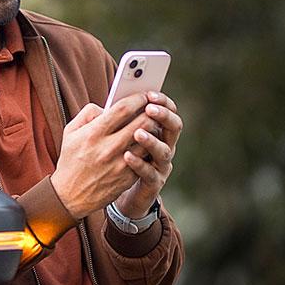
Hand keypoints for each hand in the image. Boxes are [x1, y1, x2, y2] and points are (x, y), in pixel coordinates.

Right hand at [50, 93, 154, 219]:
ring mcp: (120, 164)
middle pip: (141, 122)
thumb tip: (107, 106)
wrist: (70, 196)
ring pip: (148, 140)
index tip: (143, 95)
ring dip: (153, 130)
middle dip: (150, 112)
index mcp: (93, 134)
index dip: (137, 99)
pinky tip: (147, 143)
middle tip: (153, 108)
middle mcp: (108, 148)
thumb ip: (87, 114)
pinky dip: (149, 147)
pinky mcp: (127, 177)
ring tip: (152, 125)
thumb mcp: (70, 133)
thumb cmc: (71, 160)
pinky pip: (145, 157)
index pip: (123, 109)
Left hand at [114, 92, 182, 218]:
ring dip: (152, 140)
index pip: (169, 111)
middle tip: (149, 108)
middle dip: (163, 116)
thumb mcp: (117, 135)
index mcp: (158, 131)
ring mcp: (161, 166)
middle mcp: (165, 146)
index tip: (150, 93)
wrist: (115, 191)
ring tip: (137, 133)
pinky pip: (149, 173)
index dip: (163, 102)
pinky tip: (127, 156)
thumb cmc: (116, 157)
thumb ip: (118, 119)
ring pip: (164, 151)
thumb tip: (110, 102)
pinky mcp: (153, 183)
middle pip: (174, 127)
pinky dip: (139, 164)